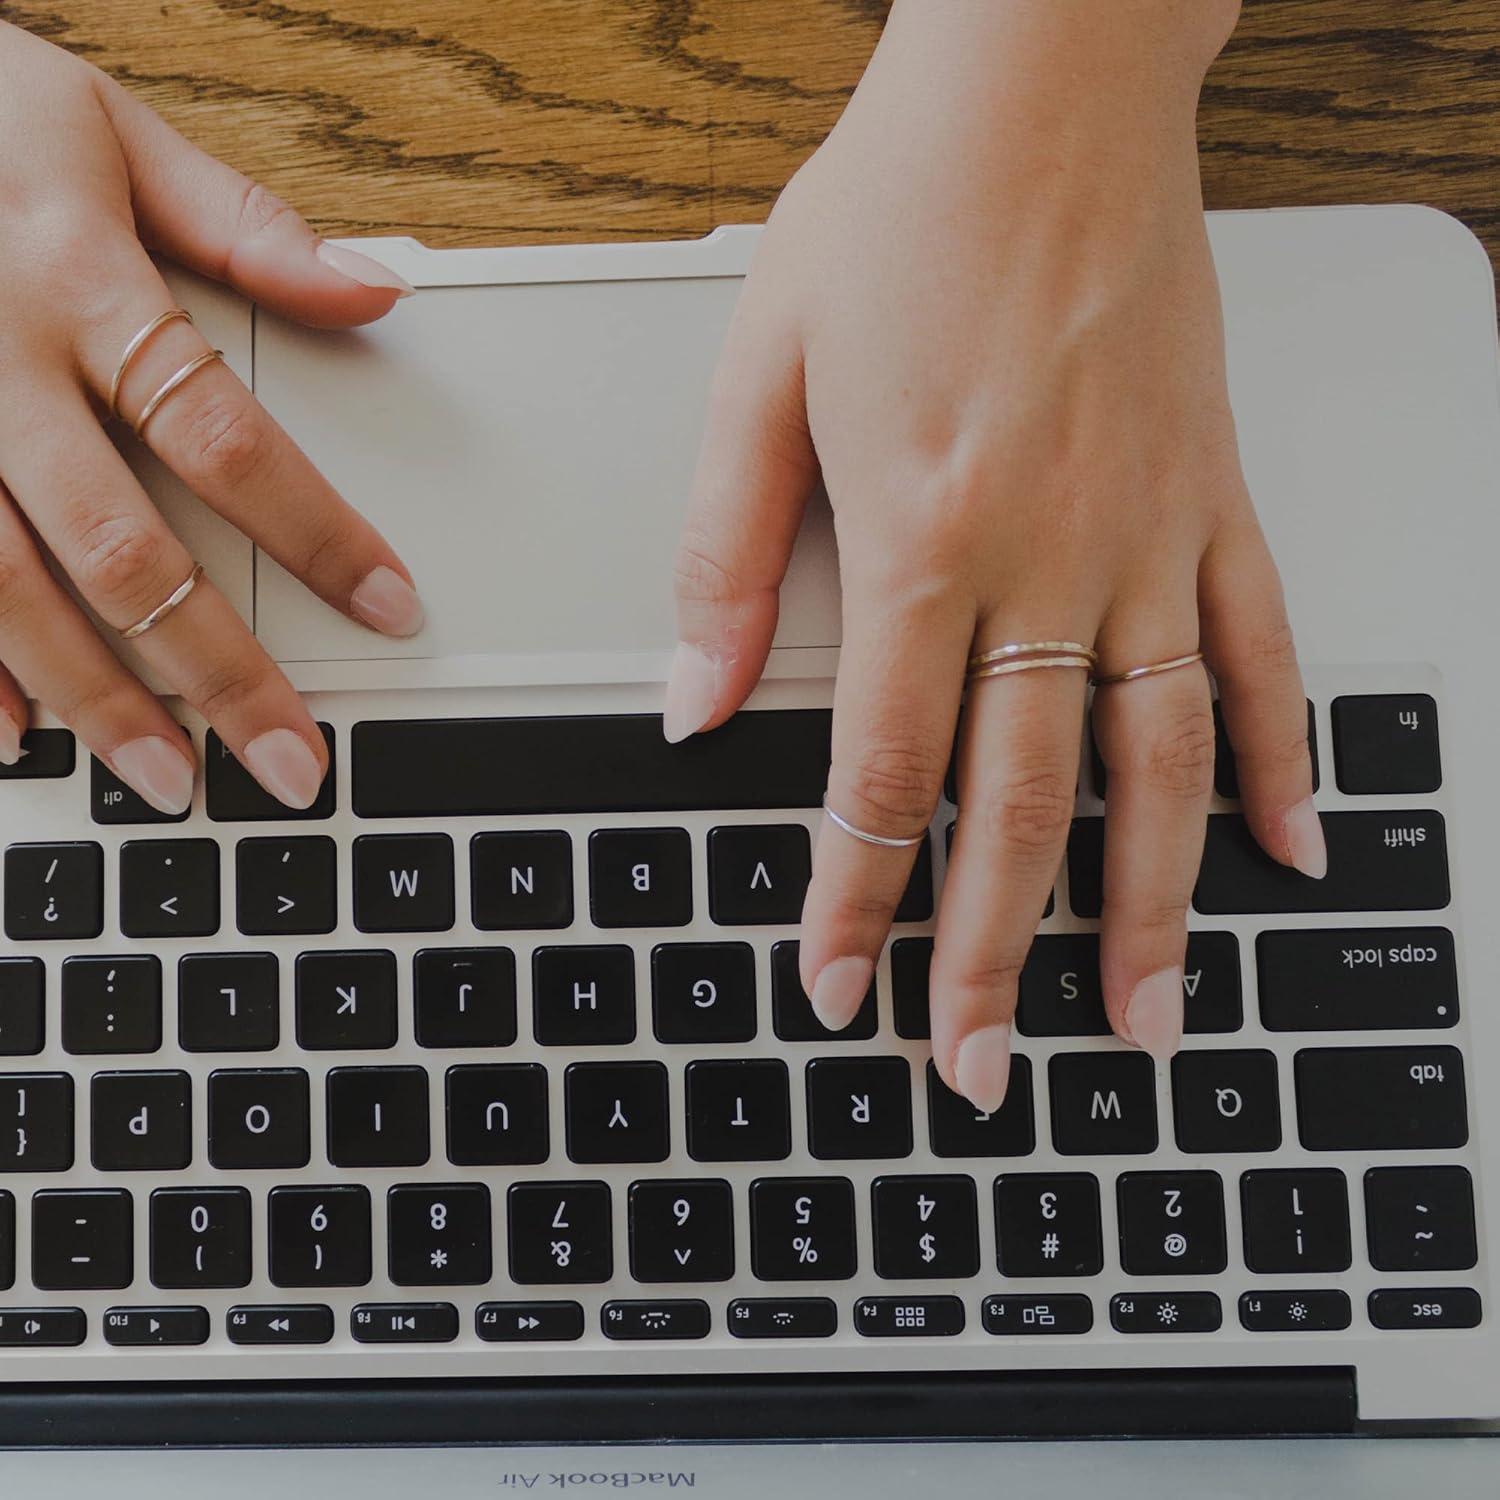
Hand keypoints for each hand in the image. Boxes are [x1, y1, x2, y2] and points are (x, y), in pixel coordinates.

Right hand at [0, 23, 421, 811]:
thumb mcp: (106, 129)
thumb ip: (243, 225)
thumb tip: (375, 289)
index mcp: (76, 285)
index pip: (223, 436)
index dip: (315, 533)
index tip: (391, 607)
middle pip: (124, 549)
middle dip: (216, 669)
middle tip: (292, 760)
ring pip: (7, 591)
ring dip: (97, 701)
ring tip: (173, 783)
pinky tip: (17, 741)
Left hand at [666, 0, 1322, 1108]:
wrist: (1045, 84)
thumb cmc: (903, 209)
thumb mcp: (760, 374)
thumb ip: (725, 555)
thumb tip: (693, 699)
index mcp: (922, 538)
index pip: (880, 775)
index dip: (854, 897)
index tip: (840, 983)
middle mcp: (1048, 558)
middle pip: (1023, 803)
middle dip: (995, 953)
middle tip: (985, 1063)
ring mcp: (1149, 535)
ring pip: (1161, 762)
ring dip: (1149, 905)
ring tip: (1142, 1018)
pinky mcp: (1215, 497)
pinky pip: (1266, 650)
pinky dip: (1285, 758)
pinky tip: (1288, 847)